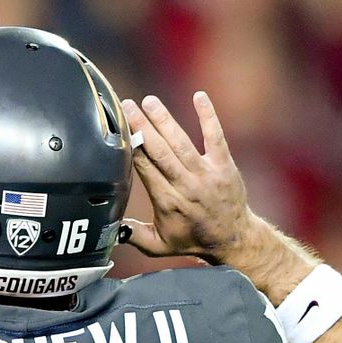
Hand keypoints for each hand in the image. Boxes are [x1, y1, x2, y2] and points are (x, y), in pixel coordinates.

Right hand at [122, 93, 256, 262]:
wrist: (233, 239)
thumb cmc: (192, 239)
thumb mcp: (159, 246)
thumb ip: (134, 236)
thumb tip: (108, 227)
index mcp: (167, 201)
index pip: (145, 168)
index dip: (132, 146)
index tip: (118, 128)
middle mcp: (186, 186)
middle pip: (160, 151)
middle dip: (142, 127)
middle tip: (127, 106)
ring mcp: (206, 174)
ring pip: (182, 143)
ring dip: (165, 120)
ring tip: (150, 102)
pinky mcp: (224, 165)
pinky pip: (215, 137)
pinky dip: (207, 116)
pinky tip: (199, 96)